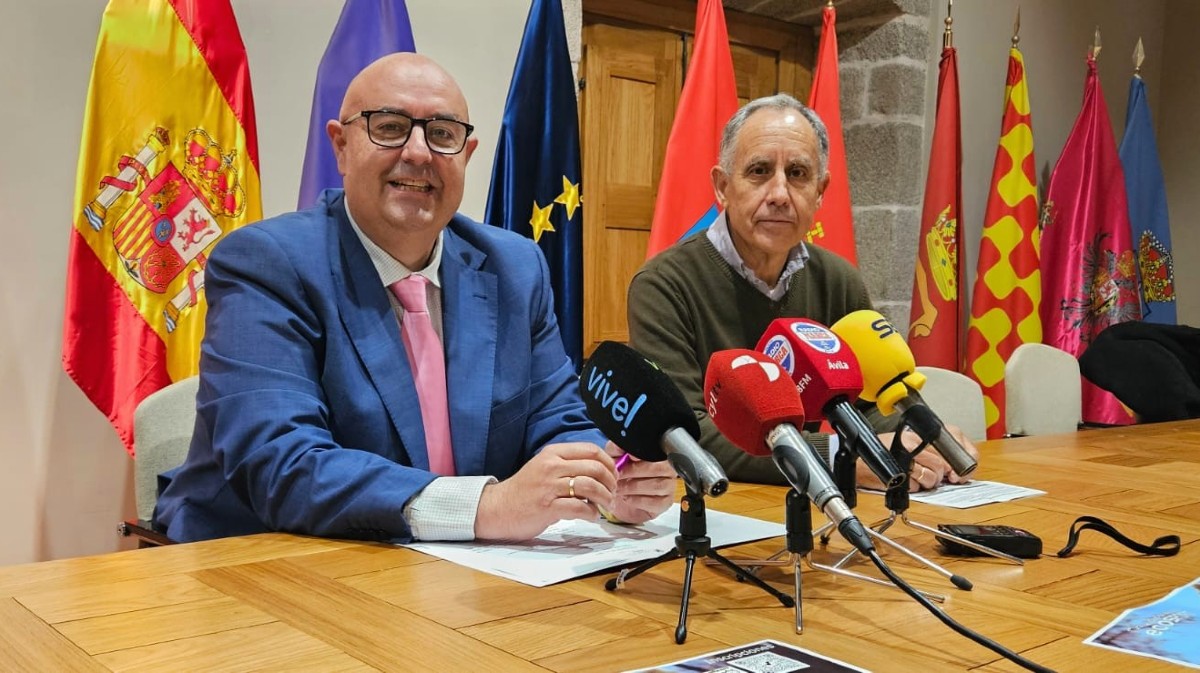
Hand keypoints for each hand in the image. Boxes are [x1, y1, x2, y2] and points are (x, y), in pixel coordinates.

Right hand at [474, 442, 616, 539]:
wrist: (498, 508)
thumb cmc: (526, 490)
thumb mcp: (545, 467)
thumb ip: (569, 465)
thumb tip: (601, 470)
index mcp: (553, 453)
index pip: (591, 450)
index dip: (609, 463)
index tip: (614, 476)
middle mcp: (551, 466)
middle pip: (594, 467)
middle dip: (611, 482)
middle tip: (613, 493)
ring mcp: (548, 487)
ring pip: (590, 486)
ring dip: (605, 497)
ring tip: (606, 505)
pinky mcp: (547, 507)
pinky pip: (579, 508)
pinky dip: (592, 513)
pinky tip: (592, 516)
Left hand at [602, 441, 675, 523]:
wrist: (619, 500)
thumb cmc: (621, 477)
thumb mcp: (615, 459)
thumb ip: (616, 449)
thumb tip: (620, 445)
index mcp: (657, 455)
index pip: (657, 451)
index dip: (642, 455)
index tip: (629, 457)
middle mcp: (667, 469)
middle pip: (659, 468)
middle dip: (635, 472)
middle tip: (619, 475)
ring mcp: (668, 487)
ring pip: (657, 485)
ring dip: (634, 487)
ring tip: (620, 487)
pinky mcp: (665, 503)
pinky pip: (655, 502)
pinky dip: (637, 500)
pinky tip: (627, 498)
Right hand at [861, 425, 979, 491]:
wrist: (859, 461)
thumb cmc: (884, 453)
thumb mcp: (909, 444)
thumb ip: (932, 452)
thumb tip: (954, 468)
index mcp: (918, 433)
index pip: (953, 440)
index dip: (961, 461)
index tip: (960, 472)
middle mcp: (912, 443)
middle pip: (942, 464)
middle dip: (942, 476)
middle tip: (935, 478)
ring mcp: (905, 458)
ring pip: (932, 477)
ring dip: (927, 483)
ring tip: (917, 478)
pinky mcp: (898, 474)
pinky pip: (916, 487)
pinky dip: (914, 488)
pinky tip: (906, 481)